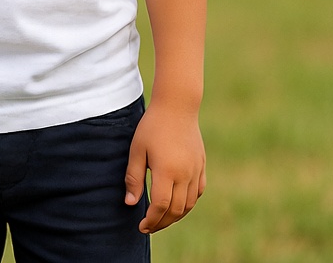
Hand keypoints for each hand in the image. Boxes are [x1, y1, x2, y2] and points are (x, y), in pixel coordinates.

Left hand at [123, 102, 205, 233]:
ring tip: (162, 218)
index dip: (151, 220)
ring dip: (175, 216)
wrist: (177, 106)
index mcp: (166, 171)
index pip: (160, 206)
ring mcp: (195, 170)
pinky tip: (178, 203)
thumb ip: (133, 178)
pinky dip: (189, 203)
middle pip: (176, 210)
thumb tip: (130, 203)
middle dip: (162, 223)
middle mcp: (184, 174)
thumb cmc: (153, 126)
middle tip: (149, 226)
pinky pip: (198, 192)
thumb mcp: (137, 149)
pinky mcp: (201, 165)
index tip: (141, 226)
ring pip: (189, 204)